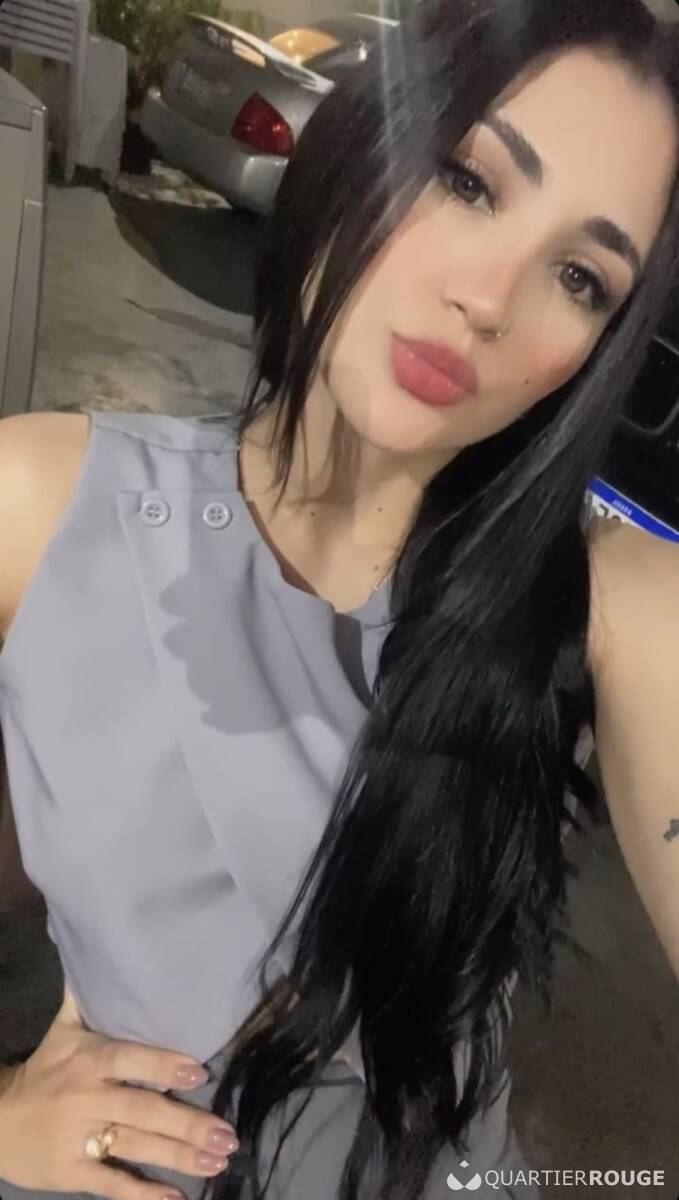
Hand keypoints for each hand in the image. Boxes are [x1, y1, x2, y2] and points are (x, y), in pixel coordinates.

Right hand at [0, 983, 239, 1199]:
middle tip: (227, 1135)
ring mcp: (80, 1138)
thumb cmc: (43, 1071)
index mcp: (88, 1061)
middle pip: (142, 1110)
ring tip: (217, 1162)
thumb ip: (85, 997)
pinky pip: (112, 1185)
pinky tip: (176, 1199)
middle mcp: (87, 1099)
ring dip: (179, 1156)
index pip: (129, 1060)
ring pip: (135, 1146)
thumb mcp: (62, 1030)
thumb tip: (98, 951)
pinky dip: (143, 1194)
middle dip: (187, 1123)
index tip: (201, 1073)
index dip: (164, 1065)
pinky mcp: (72, 1173)